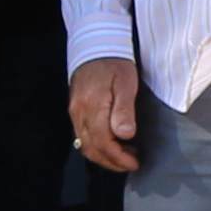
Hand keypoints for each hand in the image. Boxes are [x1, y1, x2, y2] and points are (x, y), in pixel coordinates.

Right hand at [68, 56, 146, 173]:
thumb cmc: (115, 63)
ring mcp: (75, 112)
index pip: (103, 142)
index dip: (119, 157)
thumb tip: (125, 135)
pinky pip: (82, 135)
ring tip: (124, 157)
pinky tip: (112, 143)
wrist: (96, 45)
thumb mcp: (126, 83)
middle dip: (111, 162)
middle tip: (131, 165)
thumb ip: (124, 110)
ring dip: (103, 156)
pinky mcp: (75, 110)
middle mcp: (79, 112)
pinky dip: (96, 146)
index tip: (134, 163)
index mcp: (93, 107)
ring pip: (85, 145)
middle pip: (91, 148)